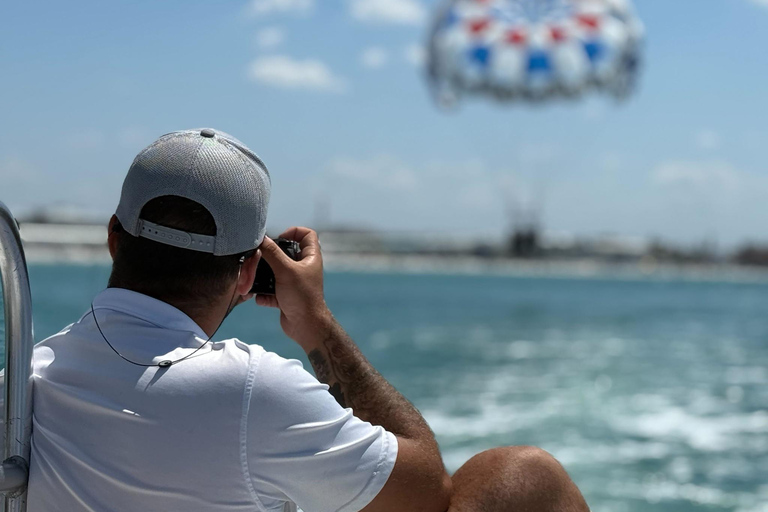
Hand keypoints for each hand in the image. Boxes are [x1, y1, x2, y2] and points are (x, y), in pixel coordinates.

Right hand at [256, 228, 333, 349]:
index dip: (294, 231)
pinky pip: (270, 290)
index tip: (280, 237)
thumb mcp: (285, 270)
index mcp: (310, 258)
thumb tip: (261, 238)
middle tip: (258, 260)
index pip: (307, 235)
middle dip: (268, 258)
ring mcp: (293, 282)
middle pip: (283, 253)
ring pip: (274, 273)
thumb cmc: (302, 297)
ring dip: (262, 277)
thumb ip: (272, 252)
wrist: (305, 326)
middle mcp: (303, 268)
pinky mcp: (285, 296)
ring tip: (251, 281)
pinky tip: (261, 298)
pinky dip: (263, 294)